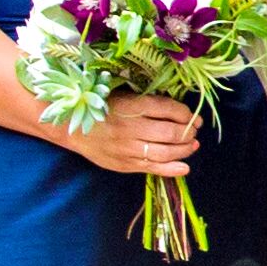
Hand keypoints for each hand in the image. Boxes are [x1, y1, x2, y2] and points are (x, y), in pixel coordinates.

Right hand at [82, 92, 205, 175]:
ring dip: (184, 150)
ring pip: (165, 152)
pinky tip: (184, 167)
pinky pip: (152, 168)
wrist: (72, 127)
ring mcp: (128, 148)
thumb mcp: (125, 96)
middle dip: (188, 132)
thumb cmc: (103, 108)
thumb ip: (150, 103)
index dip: (186, 114)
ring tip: (192, 145)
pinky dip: (172, 169)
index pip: (169, 109)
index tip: (193, 117)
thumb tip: (180, 111)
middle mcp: (131, 127)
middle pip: (170, 132)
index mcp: (132, 106)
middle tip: (194, 131)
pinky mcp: (124, 164)